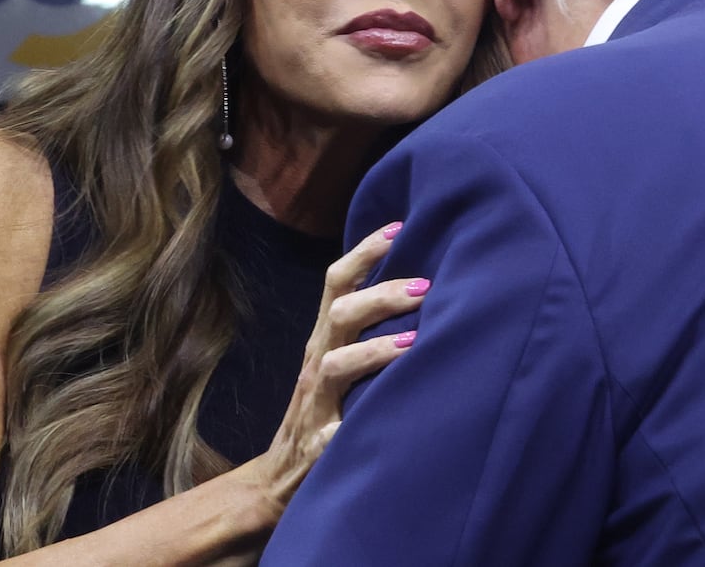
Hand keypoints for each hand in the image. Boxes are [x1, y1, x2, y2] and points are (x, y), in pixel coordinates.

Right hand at [248, 221, 425, 517]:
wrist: (278, 477)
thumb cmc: (328, 407)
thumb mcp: (342, 360)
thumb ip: (368, 328)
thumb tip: (422, 286)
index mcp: (324, 338)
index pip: (337, 282)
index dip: (365, 252)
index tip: (400, 226)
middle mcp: (316, 361)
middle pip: (341, 314)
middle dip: (382, 295)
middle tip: (426, 287)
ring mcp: (315, 403)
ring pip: (336, 365)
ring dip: (376, 350)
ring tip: (416, 342)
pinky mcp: (319, 446)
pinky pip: (332, 435)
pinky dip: (352, 427)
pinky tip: (381, 422)